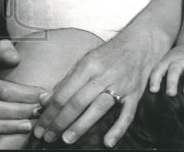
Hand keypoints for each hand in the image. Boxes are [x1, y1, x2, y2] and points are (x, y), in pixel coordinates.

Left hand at [32, 26, 163, 147]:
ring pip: (98, 107)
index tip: (39, 126)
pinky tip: (108, 142)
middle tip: (47, 136)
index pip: (64, 93)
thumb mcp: (87, 60)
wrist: (143, 41)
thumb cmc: (111, 52)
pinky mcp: (135, 93)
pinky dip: (118, 128)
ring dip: (81, 125)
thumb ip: (66, 81)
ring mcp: (121, 84)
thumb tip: (44, 100)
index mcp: (89, 66)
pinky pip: (127, 113)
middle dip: (59, 122)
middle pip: (77, 102)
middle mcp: (104, 75)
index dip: (49, 113)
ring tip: (66, 139)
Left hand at [148, 45, 183, 97]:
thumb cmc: (175, 63)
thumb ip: (160, 77)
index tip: (153, 90)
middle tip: (170, 93)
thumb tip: (150, 101)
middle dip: (172, 81)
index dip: (155, 79)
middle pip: (175, 70)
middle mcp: (180, 61)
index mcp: (167, 61)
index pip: (159, 69)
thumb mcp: (166, 63)